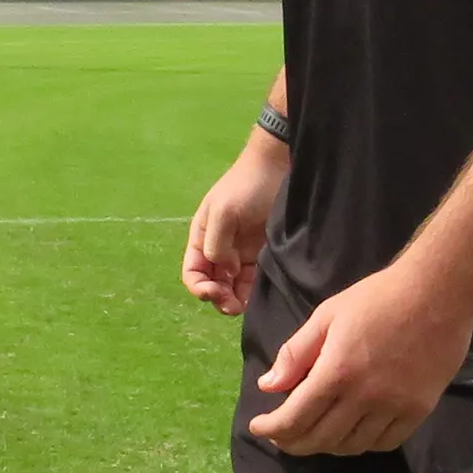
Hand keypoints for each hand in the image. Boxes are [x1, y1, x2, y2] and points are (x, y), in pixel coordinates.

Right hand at [182, 140, 286, 314]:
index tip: (214, 293)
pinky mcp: (262, 254)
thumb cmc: (246, 186)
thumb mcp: (224, 212)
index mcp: (203, 238)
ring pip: (233, 286)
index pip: (193, 273)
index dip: (199, 288)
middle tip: (233, 305)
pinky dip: (252, 292)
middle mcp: (219, 248)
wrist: (279, 167)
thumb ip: (216, 244)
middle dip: (219, 298)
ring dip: (236, 299)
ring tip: (246, 306)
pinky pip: (253, 280)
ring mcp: (242, 253)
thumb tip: (223, 271)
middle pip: (213, 284)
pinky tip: (258, 297)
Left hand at [245, 260, 472, 457]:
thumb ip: (295, 354)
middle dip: (292, 443)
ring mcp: (394, 407)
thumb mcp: (327, 316)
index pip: (294, 418)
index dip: (271, 429)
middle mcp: (364, 397)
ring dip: (326, 445)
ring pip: (351, 446)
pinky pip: (385, 443)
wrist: (438, 293)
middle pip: (319, 439)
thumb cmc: (378, 298)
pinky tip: (353, 433)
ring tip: (315, 434)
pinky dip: (362, 444)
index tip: (258, 428)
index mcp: (336, 372)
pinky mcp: (419, 410)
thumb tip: (268, 387)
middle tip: (281, 436)